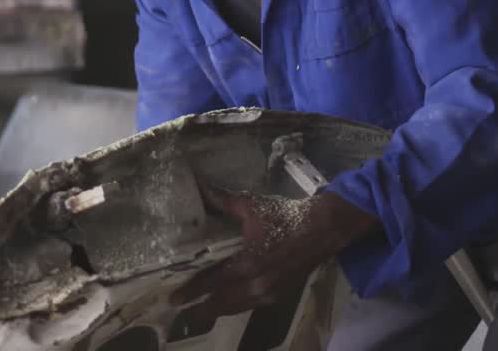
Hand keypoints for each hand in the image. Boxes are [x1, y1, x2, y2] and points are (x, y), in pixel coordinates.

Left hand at [171, 183, 378, 318]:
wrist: (324, 229)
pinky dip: (236, 306)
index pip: (211, 283)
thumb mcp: (252, 205)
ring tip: (200, 311)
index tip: (173, 299)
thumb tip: (199, 186)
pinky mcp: (279, 293)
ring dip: (217, 310)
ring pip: (236, 307)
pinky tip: (229, 304)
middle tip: (180, 311)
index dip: (191, 292)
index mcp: (247, 264)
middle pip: (221, 303)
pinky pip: (251, 306)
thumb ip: (222, 200)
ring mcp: (269, 292)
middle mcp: (256, 284)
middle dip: (200, 308)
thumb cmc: (286, 216)